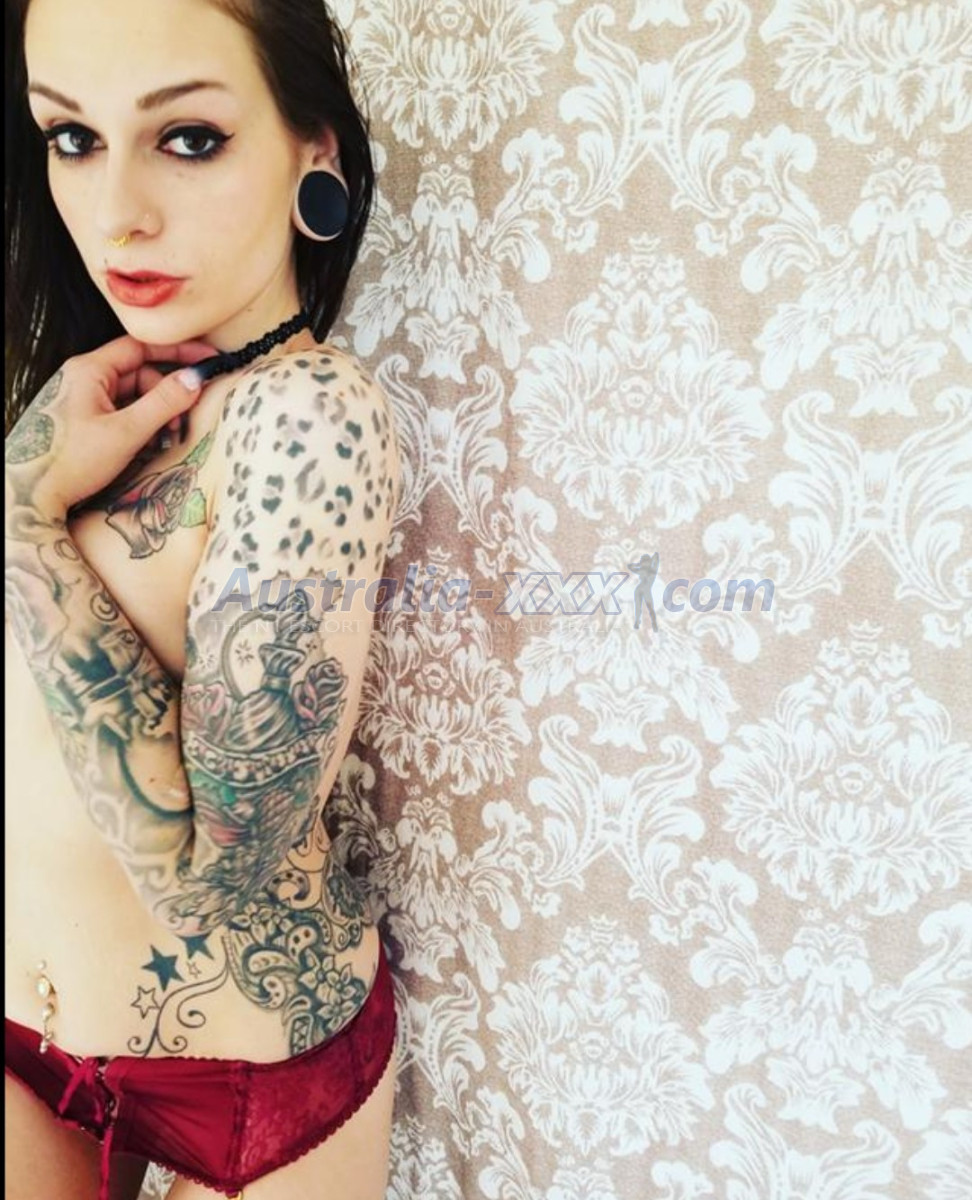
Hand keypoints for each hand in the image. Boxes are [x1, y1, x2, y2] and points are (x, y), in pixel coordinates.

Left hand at [4, 336, 217, 517]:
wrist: (29, 493)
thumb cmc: (69, 460)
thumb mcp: (125, 432)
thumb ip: (163, 403)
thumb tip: (195, 378)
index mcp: (89, 370)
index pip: (141, 347)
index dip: (178, 352)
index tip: (206, 359)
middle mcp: (83, 378)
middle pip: (140, 375)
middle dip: (166, 396)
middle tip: (183, 422)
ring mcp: (82, 400)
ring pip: (132, 397)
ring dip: (155, 415)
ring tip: (165, 440)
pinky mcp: (82, 420)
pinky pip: (120, 413)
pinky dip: (139, 426)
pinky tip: (147, 445)